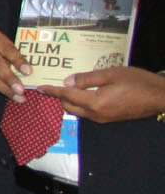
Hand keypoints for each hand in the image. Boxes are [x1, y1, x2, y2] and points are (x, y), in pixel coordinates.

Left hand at [37, 67, 164, 123]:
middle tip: (55, 83)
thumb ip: (87, 78)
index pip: (67, 95)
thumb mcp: (111, 74)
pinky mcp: (110, 119)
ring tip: (69, 86)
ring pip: (78, 110)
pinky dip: (82, 103)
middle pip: (69, 106)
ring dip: (71, 100)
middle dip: (60, 95)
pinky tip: (85, 92)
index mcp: (95, 102)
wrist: (160, 97)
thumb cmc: (138, 82)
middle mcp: (96, 114)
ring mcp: (103, 119)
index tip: (39, 88)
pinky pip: (89, 112)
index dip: (52, 91)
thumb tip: (67, 82)